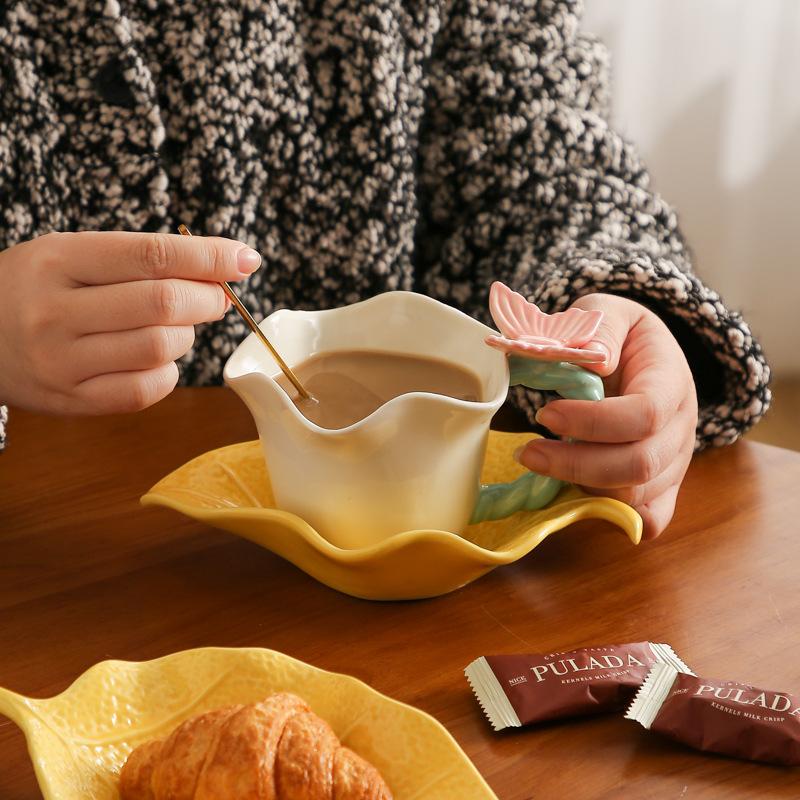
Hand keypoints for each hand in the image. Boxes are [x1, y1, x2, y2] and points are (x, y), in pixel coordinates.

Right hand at [0, 231, 260, 413]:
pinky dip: (168, 373)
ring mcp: (60, 361)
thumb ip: (140, 260)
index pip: (152, 255)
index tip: (246, 259)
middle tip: (213, 297)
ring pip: (160, 348)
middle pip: (163, 304)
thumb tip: (221, 270)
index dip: (209, 257)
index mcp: (57, 260)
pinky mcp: (70, 401)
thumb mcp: (70, 256)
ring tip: (173, 327)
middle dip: (206, 299)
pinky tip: (157, 360)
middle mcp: (54, 311)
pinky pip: (146, 390)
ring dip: (186, 336)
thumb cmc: (34, 289)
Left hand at [515, 293, 697, 537]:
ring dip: (580, 486)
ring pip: (636, 496)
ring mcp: (675, 463)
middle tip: (527, 452)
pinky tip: (571, 495)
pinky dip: (611, 515)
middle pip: (639, 465)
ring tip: (539, 461)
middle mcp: (681, 429)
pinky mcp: (663, 486)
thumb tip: (597, 362)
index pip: (644, 414)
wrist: (643, 356)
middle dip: (575, 464)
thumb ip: (599, 328)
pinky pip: (649, 519)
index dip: (592, 422)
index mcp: (671, 382)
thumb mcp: (607, 311)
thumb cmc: (619, 334)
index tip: (545, 413)